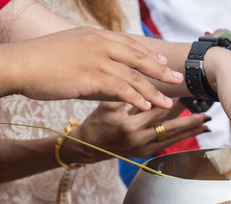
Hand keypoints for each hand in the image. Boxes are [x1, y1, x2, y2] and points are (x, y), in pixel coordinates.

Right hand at [0, 26, 183, 110]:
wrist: (19, 64)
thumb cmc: (41, 61)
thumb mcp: (73, 52)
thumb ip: (96, 60)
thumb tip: (113, 76)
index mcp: (95, 36)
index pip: (130, 45)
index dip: (149, 55)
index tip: (164, 62)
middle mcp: (99, 44)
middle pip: (138, 58)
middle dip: (161, 70)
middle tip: (177, 79)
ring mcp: (96, 59)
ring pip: (133, 75)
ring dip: (153, 90)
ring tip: (168, 102)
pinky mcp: (91, 76)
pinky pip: (121, 88)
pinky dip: (136, 98)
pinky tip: (148, 106)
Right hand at [61, 101, 209, 163]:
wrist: (89, 146)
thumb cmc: (97, 122)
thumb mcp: (107, 105)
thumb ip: (127, 95)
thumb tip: (149, 83)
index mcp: (129, 126)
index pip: (157, 111)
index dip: (173, 102)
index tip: (187, 93)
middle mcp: (139, 140)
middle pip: (170, 128)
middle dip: (190, 121)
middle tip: (206, 113)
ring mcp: (143, 149)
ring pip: (172, 139)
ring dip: (190, 131)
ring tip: (206, 123)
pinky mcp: (145, 154)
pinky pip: (168, 145)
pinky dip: (183, 138)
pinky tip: (195, 133)